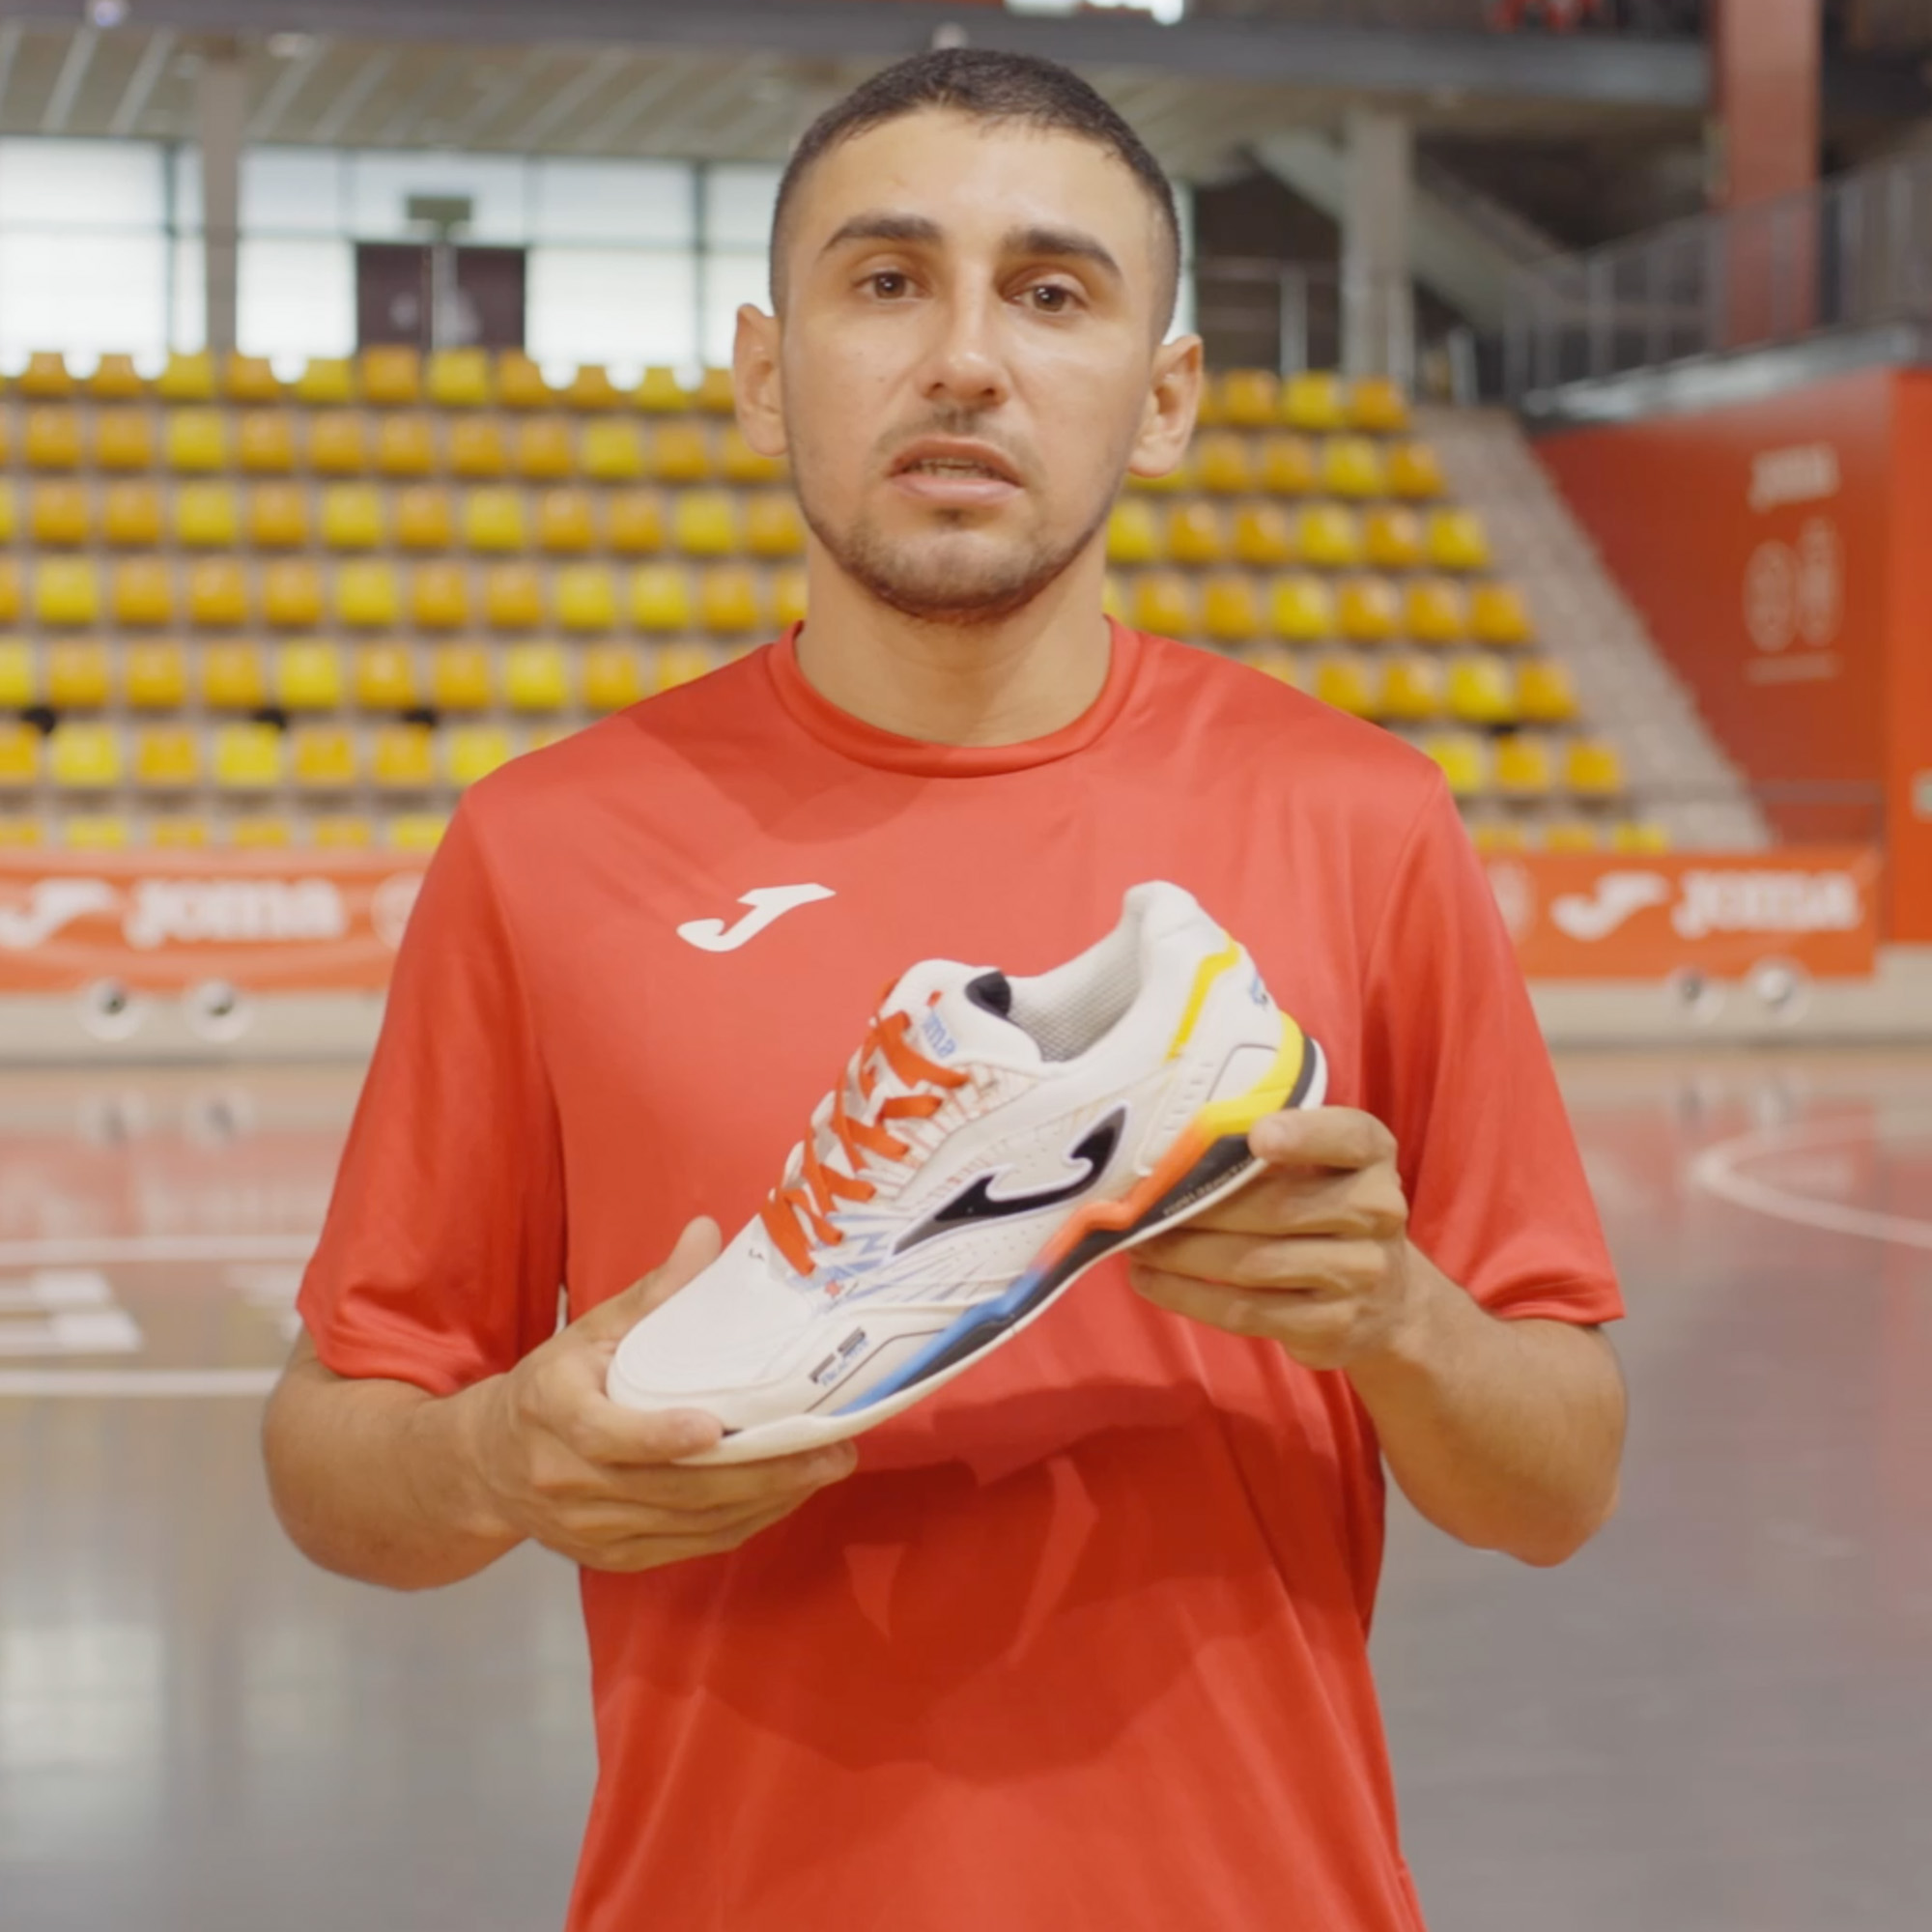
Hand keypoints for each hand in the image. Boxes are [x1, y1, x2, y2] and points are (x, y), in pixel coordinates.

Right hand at [464, 1217, 856, 1572]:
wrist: (490, 1465)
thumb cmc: (553, 1387)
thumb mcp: (590, 1332)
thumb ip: (654, 1293)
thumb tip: (708, 1234)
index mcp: (553, 1413)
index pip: (605, 1436)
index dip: (658, 1436)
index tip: (713, 1429)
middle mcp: (567, 1480)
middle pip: (669, 1488)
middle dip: (757, 1473)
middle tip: (827, 1449)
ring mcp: (590, 1529)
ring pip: (690, 1523)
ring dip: (765, 1500)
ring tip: (825, 1467)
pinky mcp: (614, 1557)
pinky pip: (689, 1546)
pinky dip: (743, 1522)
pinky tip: (785, 1495)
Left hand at [1127, 1108, 1426, 1371]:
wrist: (1389, 1302)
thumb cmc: (1328, 1208)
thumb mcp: (1323, 1164)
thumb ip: (1271, 1145)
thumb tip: (1174, 1143)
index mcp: (1373, 1156)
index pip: (1349, 1137)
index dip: (1304, 1135)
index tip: (1256, 1136)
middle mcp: (1378, 1212)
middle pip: (1278, 1207)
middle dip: (1199, 1206)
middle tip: (1138, 1201)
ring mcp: (1359, 1275)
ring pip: (1254, 1262)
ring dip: (1181, 1253)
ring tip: (1134, 1241)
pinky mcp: (1331, 1327)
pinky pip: (1246, 1310)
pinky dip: (1188, 1295)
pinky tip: (1150, 1279)